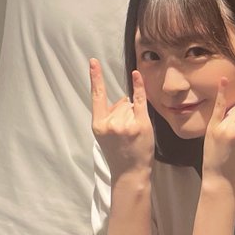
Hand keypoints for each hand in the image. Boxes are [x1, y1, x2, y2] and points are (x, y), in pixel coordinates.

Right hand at [89, 59, 153, 177]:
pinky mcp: (141, 124)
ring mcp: (126, 123)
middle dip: (124, 113)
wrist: (130, 172)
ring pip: (131, 105)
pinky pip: (140, 100)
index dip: (95, 78)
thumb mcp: (105, 134)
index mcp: (98, 124)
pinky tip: (136, 75)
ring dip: (134, 116)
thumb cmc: (118, 153)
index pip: (97, 96)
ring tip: (133, 136)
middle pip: (120, 103)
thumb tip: (123, 97)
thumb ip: (110, 114)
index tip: (93, 62)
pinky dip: (139, 87)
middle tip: (126, 135)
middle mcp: (110, 122)